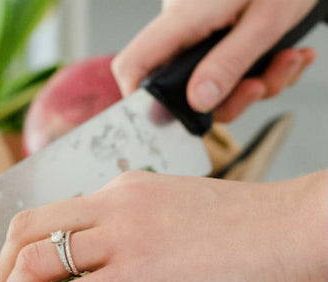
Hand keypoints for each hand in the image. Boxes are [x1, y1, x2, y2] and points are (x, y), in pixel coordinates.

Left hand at [0, 170, 327, 281]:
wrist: (299, 229)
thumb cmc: (248, 229)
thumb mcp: (176, 213)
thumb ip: (135, 229)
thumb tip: (105, 265)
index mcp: (121, 189)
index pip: (46, 213)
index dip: (18, 249)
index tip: (17, 281)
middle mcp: (113, 204)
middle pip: (23, 229)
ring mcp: (124, 236)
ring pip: (35, 261)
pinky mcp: (140, 274)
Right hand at [112, 0, 317, 121]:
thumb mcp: (266, 20)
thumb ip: (229, 63)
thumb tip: (198, 102)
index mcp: (183, 18)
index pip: (134, 65)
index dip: (138, 100)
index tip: (166, 121)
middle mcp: (184, 30)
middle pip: (183, 89)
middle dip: (230, 99)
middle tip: (262, 85)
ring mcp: (202, 34)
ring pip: (214, 86)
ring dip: (257, 84)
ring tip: (288, 60)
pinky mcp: (220, 36)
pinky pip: (231, 71)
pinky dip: (264, 71)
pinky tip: (288, 54)